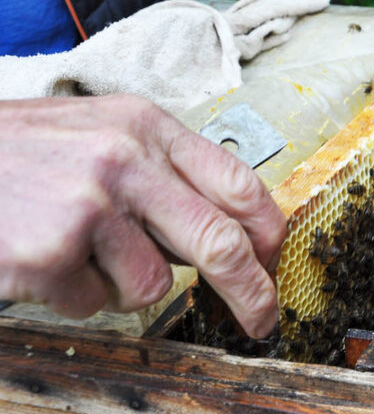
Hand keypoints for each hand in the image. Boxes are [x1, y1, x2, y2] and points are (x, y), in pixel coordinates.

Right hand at [0, 95, 285, 337]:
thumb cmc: (21, 152)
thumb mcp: (102, 133)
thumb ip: (162, 170)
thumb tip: (225, 228)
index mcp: (147, 127)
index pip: (238, 182)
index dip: (267, 231)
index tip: (274, 261)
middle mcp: (126, 161)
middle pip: (219, 241)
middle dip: (252, 291)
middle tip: (262, 320)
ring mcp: (88, 206)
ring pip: (152, 284)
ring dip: (122, 285)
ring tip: (77, 250)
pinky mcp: (50, 253)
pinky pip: (94, 302)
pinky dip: (74, 294)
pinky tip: (43, 258)